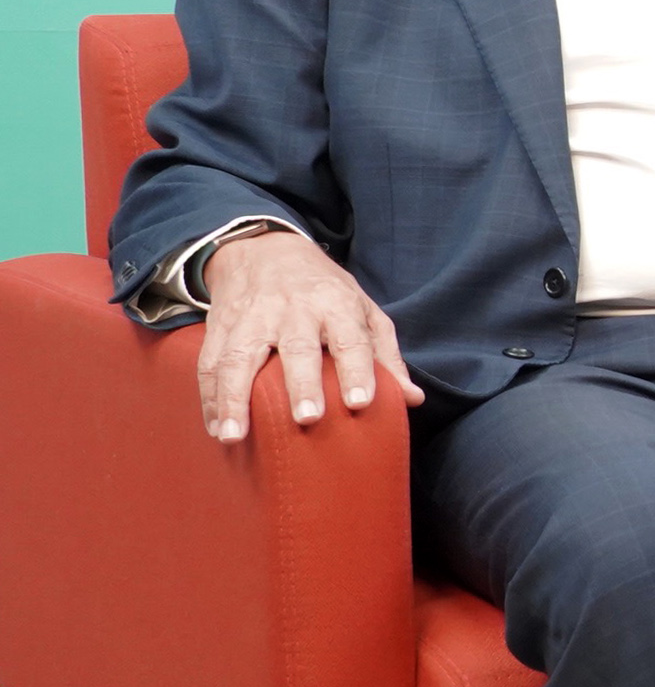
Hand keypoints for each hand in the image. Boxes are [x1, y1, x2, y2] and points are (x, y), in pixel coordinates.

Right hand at [193, 227, 419, 443]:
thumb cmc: (323, 289)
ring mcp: (253, 317)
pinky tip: (218, 428)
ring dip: (234, 399)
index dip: (358, 370)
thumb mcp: (363, 309)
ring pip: (239, 357)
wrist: (265, 249)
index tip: (361, 402)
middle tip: (308, 419)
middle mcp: (293, 309)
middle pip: (297, 347)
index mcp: (336, 304)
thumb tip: (412, 399)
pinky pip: (210, 364)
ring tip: (235, 436)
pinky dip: (211, 398)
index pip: (351, 339)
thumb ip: (385, 354)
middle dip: (302, 384)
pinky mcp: (221, 326)